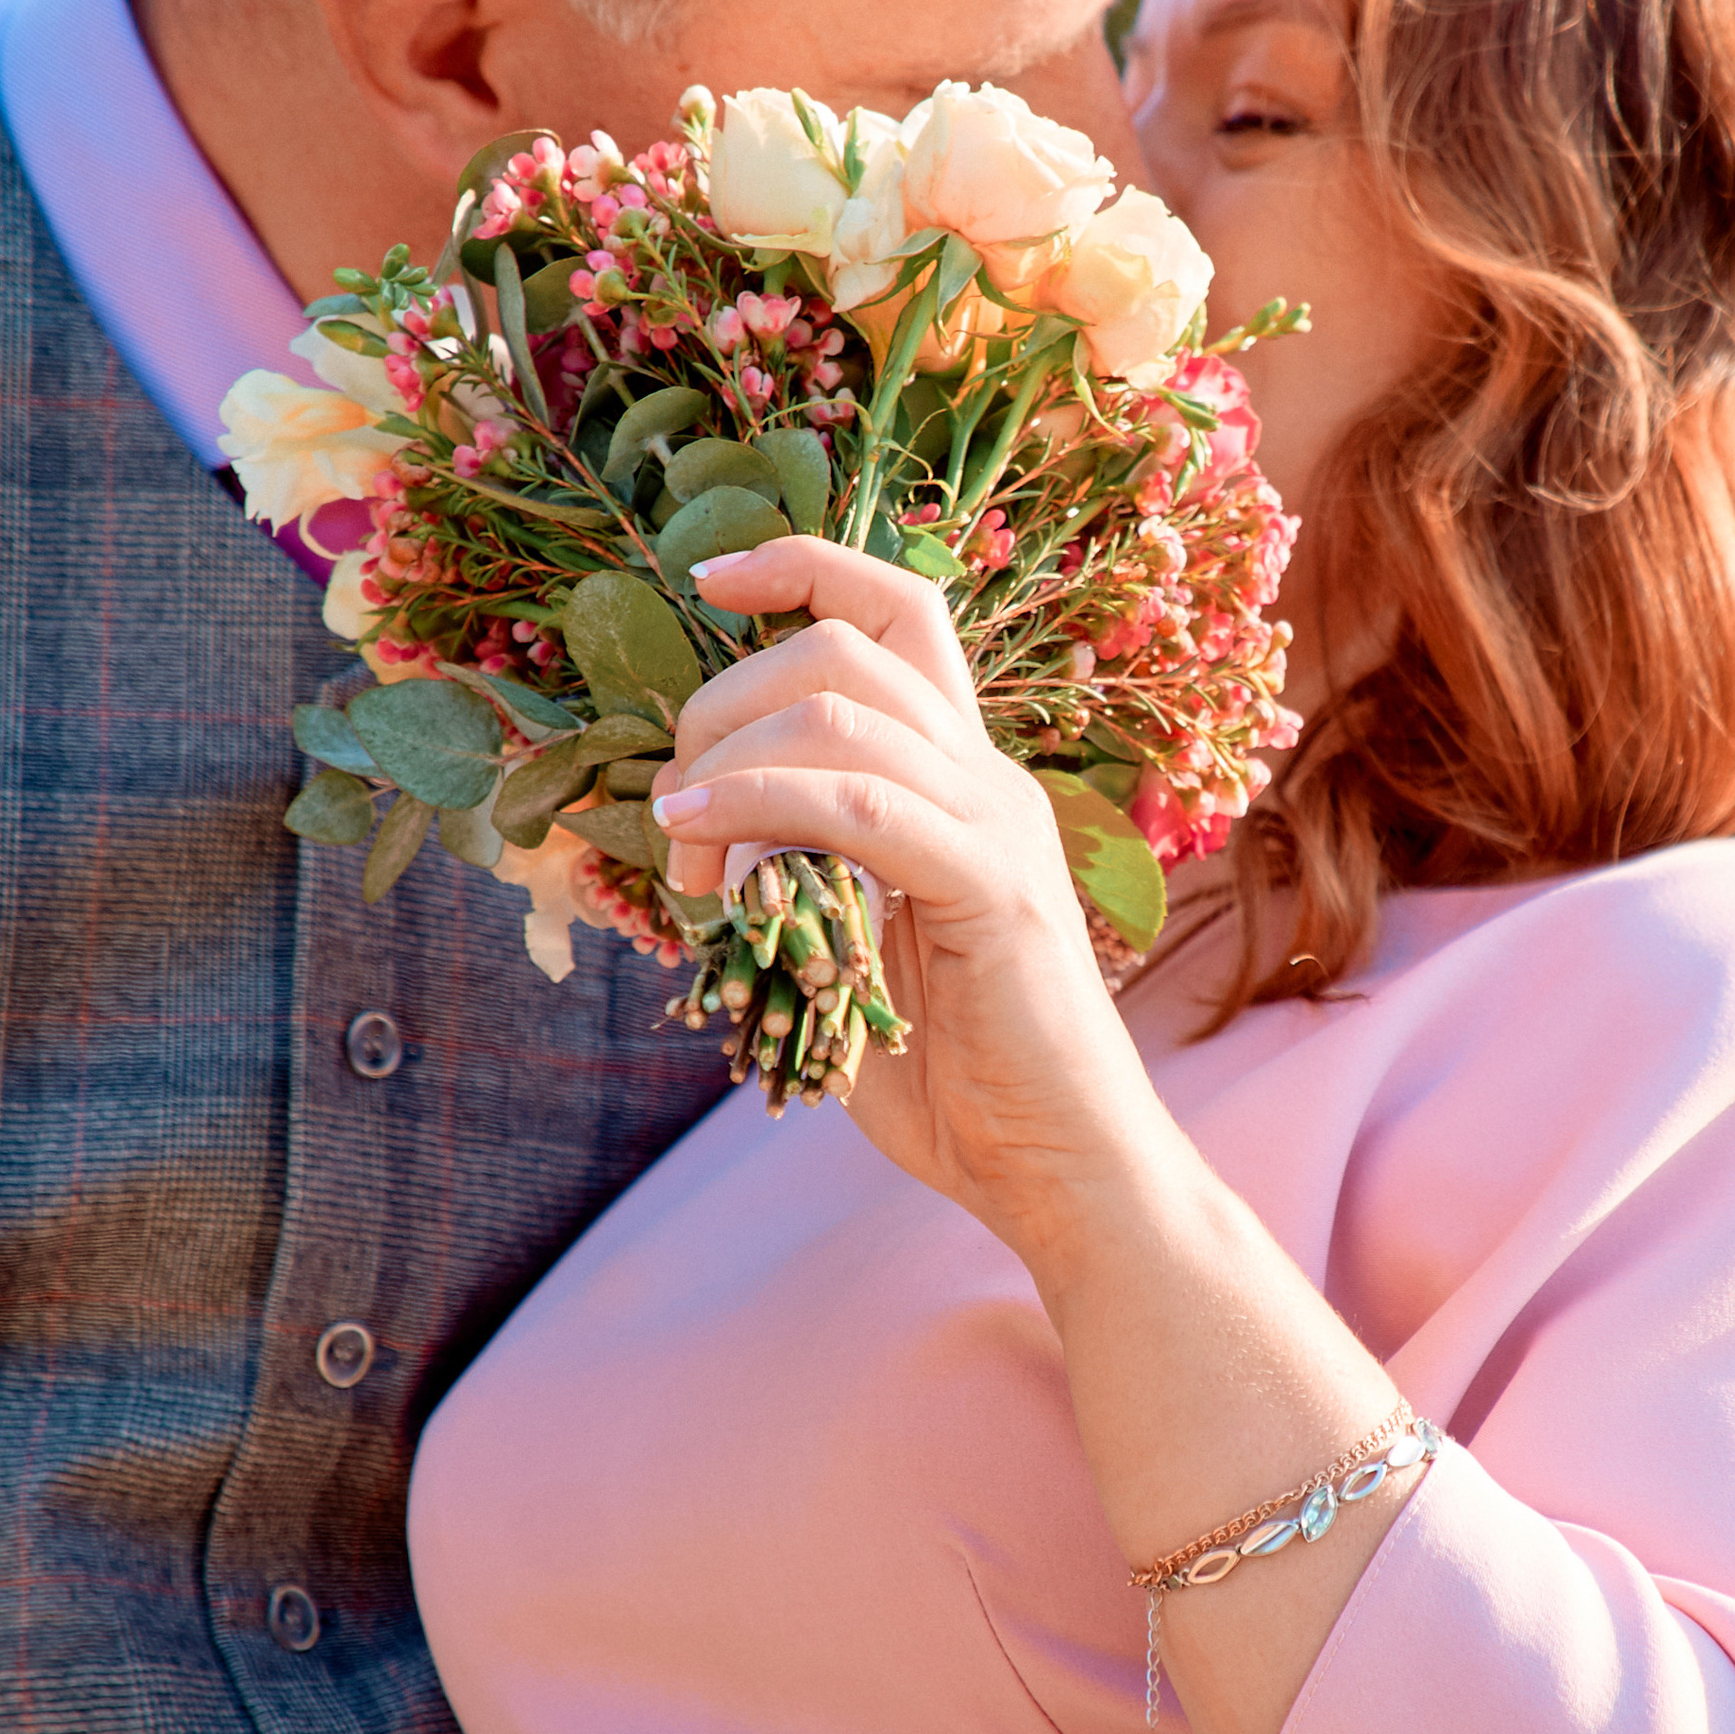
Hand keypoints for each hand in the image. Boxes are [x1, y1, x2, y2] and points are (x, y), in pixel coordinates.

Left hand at [654, 539, 1182, 1260]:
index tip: (711, 579)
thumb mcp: (845, 949)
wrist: (1060, 1167)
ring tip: (683, 844)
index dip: (805, 566)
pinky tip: (706, 844)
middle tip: (674, 803)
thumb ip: (790, 877)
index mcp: (962, 778)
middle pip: (846, 649)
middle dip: (724, 699)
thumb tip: (689, 838)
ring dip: (729, 762)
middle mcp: (989, 780)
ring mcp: (998, 827)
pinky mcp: (993, 891)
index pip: (901, 610)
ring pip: (845, 714)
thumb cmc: (953, 1076)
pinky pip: (864, 807)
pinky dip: (763, 804)